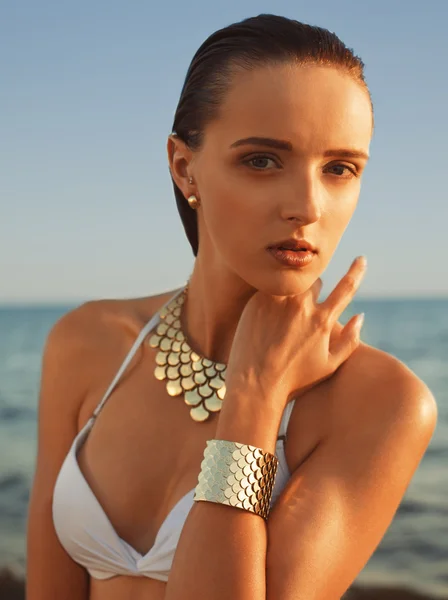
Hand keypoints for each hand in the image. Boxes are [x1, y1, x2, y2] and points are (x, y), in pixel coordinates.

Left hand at [225, 256, 366, 409]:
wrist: (255, 383)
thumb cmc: (294, 379)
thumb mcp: (328, 366)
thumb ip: (349, 340)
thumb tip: (360, 316)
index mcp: (322, 320)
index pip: (346, 288)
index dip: (356, 272)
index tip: (361, 259)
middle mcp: (301, 306)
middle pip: (315, 282)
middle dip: (313, 290)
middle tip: (300, 312)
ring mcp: (278, 301)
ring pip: (291, 282)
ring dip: (292, 290)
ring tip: (281, 314)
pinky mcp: (258, 300)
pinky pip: (270, 288)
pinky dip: (272, 296)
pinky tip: (265, 317)